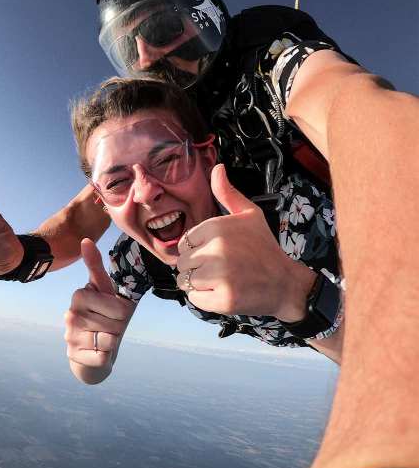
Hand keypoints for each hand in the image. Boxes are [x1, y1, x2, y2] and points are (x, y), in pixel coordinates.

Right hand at [64, 239, 135, 383]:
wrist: (92, 351)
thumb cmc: (103, 317)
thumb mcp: (104, 291)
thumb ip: (95, 266)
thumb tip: (85, 239)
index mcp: (79, 295)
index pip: (119, 306)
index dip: (122, 312)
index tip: (113, 312)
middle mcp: (70, 315)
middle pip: (116, 323)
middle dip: (118, 328)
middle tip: (108, 327)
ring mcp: (70, 337)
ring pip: (110, 340)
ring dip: (112, 342)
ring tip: (102, 338)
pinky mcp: (74, 356)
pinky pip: (103, 357)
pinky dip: (105, 357)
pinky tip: (97, 351)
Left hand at [176, 164, 315, 320]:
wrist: (286, 284)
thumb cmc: (263, 248)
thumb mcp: (249, 215)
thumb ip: (228, 194)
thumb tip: (217, 168)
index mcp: (217, 227)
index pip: (184, 243)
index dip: (198, 250)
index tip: (218, 253)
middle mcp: (217, 249)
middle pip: (182, 263)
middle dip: (197, 268)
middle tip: (222, 269)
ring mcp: (220, 276)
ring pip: (185, 281)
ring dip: (200, 284)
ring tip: (223, 280)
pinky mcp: (223, 299)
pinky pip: (194, 299)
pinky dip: (205, 299)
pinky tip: (224, 292)